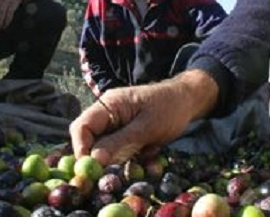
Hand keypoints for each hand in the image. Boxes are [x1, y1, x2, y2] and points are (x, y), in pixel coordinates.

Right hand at [70, 70, 218, 164]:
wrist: (187, 100)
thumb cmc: (169, 107)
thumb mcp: (146, 127)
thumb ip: (119, 142)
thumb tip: (94, 159)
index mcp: (109, 104)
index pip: (82, 126)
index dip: (81, 148)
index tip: (92, 169)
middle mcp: (108, 113)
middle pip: (90, 140)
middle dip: (101, 158)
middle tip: (118, 169)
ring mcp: (116, 123)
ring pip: (105, 148)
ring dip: (120, 159)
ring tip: (144, 154)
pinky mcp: (126, 133)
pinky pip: (120, 150)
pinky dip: (131, 158)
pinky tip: (149, 155)